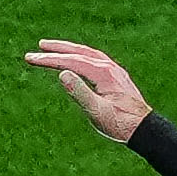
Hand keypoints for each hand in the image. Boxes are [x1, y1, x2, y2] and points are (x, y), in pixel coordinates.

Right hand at [24, 38, 151, 142]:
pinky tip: (76, 60)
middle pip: (79, 51)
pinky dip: (81, 56)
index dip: (50, 59)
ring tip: (53, 48)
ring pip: (88, 53)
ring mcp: (114, 70)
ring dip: (69, 49)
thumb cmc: (120, 124)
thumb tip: (62, 73)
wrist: (145, 129)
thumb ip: (80, 92)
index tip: (32, 58)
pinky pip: (95, 59)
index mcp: (103, 73)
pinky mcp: (116, 76)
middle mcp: (109, 67)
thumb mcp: (97, 111)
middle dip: (57, 49)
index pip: (71, 61)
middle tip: (38, 46)